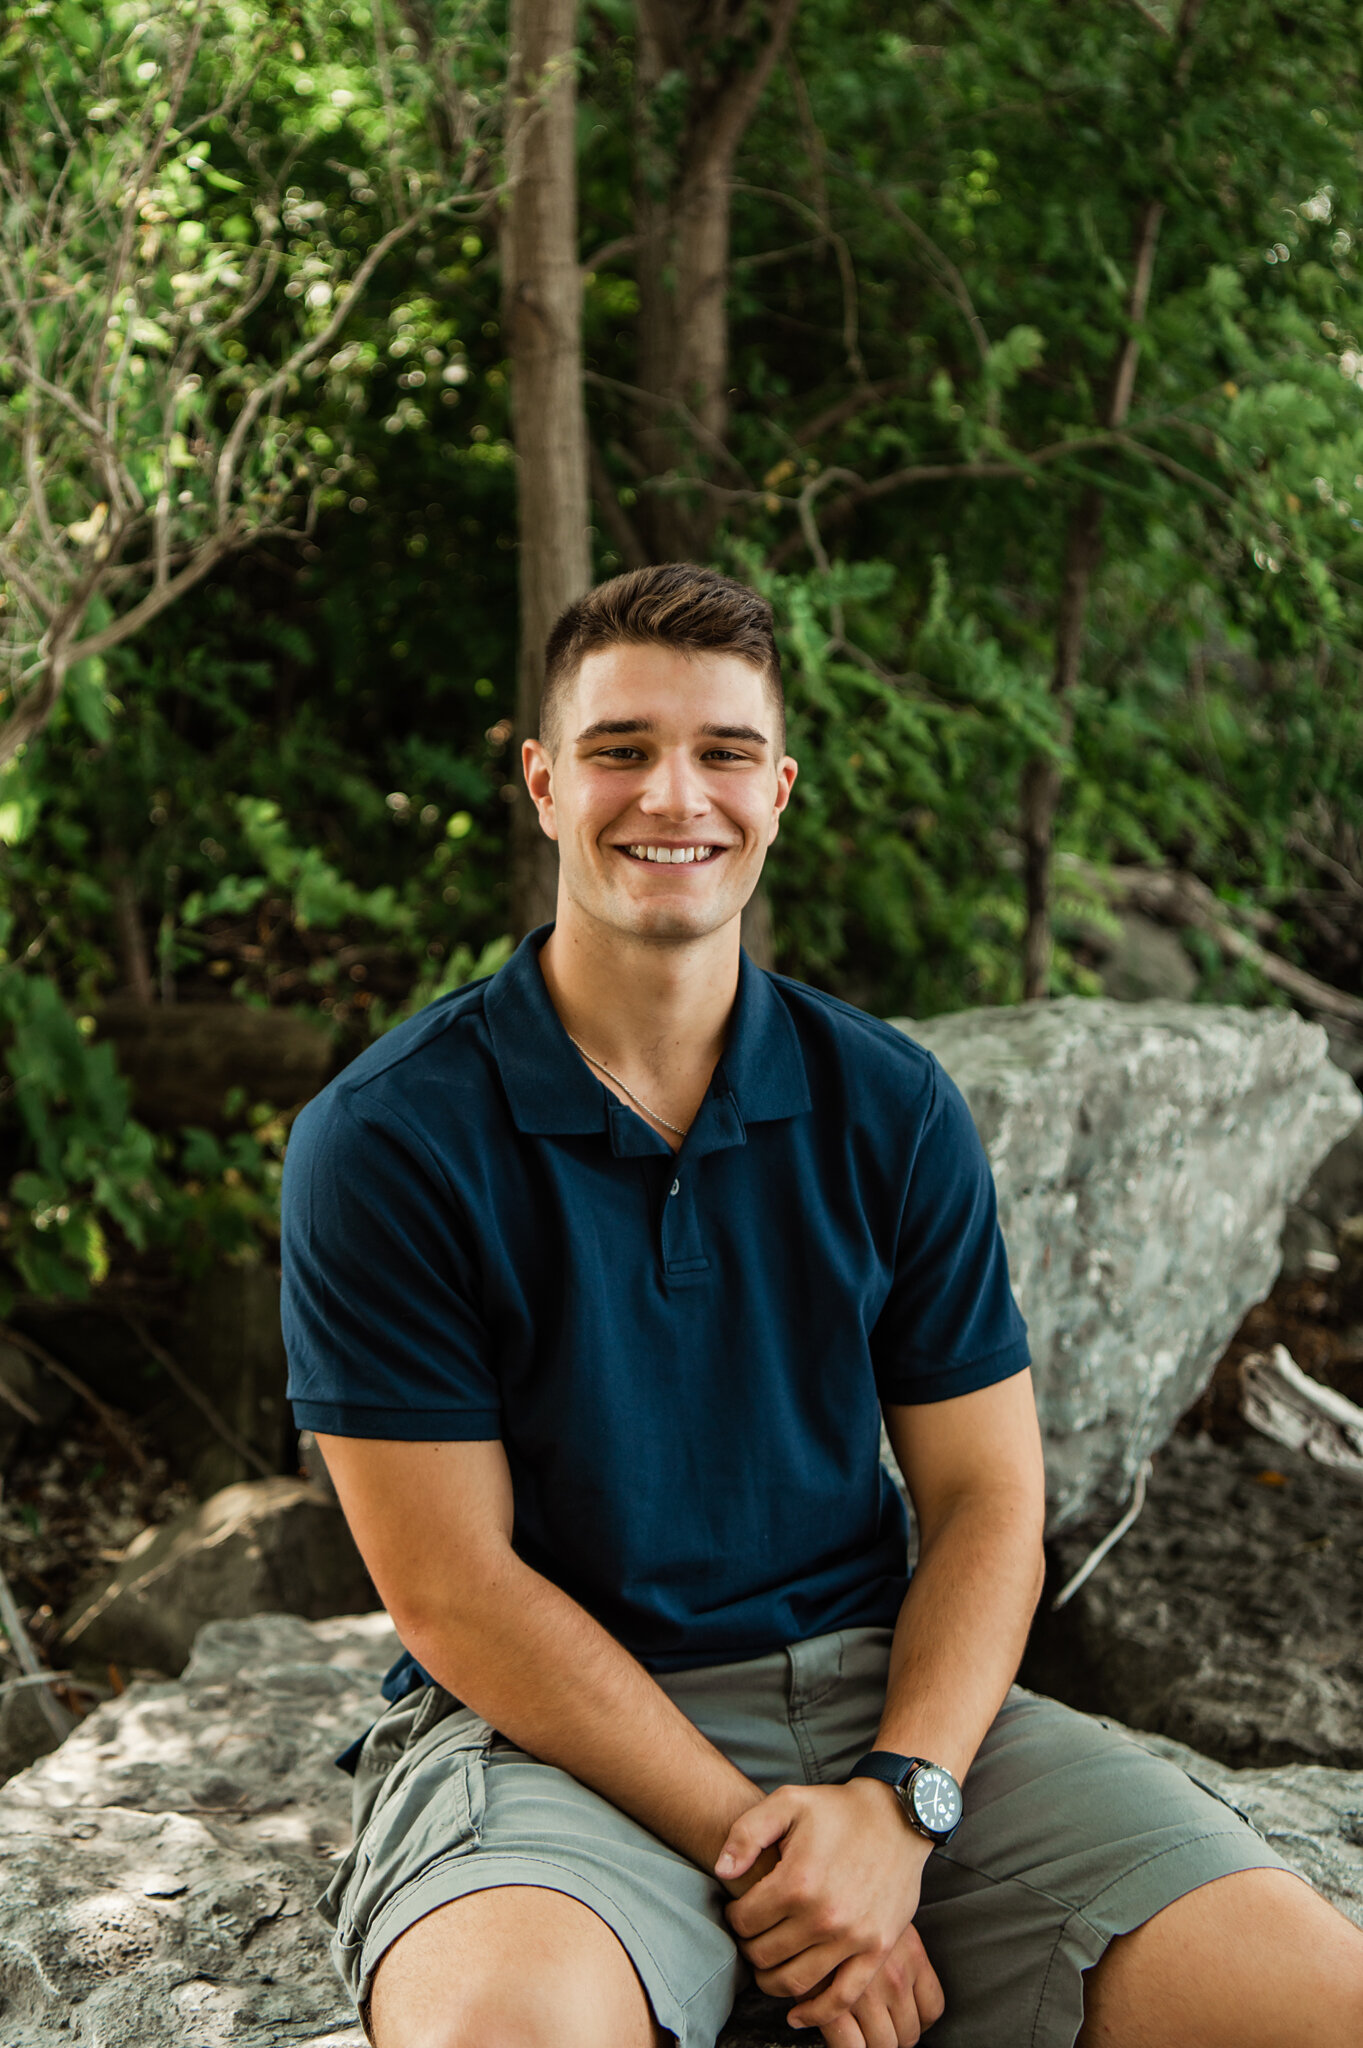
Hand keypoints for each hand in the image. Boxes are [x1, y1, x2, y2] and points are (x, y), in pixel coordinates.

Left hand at [715, 1779, 938, 2039]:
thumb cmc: (837, 1809)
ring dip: (771, 1981)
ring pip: (795, 1981)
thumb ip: (746, 1834)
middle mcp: (823, 1916)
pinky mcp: (876, 1949)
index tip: (738, 1911)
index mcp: (796, 1881)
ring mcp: (852, 1937)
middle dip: (750, 1948)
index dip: (734, 1917)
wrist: (897, 1817)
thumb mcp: (786, 1802)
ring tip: (767, 1966)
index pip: (745, 1921)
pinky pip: (842, 1997)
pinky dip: (815, 2014)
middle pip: (765, 1955)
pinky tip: (797, 2014)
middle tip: (752, 1936)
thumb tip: (722, 1872)